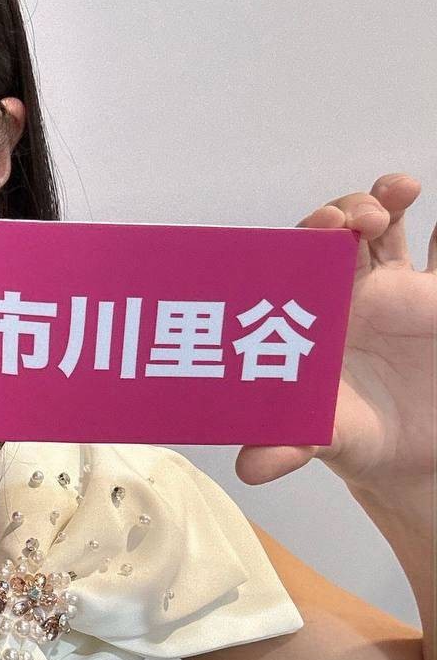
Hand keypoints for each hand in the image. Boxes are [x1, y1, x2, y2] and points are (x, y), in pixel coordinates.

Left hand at [234, 173, 436, 492]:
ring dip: (387, 199)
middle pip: (340, 230)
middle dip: (346, 209)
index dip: (305, 236)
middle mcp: (347, 292)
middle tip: (357, 217)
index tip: (321, 228)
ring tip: (400, 191)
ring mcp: (395, 289)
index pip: (297, 260)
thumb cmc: (353, 438)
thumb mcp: (322, 442)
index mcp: (310, 314)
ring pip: (389, 227)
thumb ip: (287, 447)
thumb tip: (249, 468)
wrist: (411, 458)